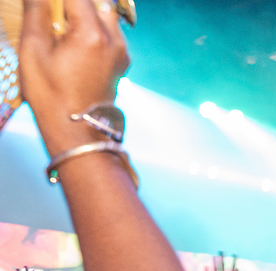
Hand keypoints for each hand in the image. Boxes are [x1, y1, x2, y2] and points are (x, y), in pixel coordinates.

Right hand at [18, 0, 130, 156]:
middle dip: (74, 2)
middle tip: (54, 16)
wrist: (78, 132)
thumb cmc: (52, 96)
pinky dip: (94, 28)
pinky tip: (74, 43)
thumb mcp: (33, 50)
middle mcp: (114, 40)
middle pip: (97, 1)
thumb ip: (36, 11)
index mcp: (92, 34)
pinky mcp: (123, 62)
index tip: (47, 5)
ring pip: (106, 14)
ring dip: (85, 13)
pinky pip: (111, 32)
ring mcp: (122, 52)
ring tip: (63, 29)